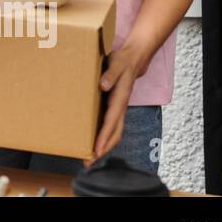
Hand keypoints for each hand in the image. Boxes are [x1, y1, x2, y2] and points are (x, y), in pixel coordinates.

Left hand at [84, 41, 148, 167]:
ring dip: (102, 146)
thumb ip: (110, 75)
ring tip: (89, 158)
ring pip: (113, 133)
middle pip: (114, 135)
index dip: (103, 137)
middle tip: (88, 162)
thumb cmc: (123, 61)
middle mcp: (120, 108)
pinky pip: (110, 126)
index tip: (95, 150)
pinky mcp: (115, 107)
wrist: (134, 58)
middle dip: (102, 150)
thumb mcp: (116, 64)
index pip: (111, 123)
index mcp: (120, 100)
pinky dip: (103, 137)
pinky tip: (93, 141)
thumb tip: (103, 86)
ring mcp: (118, 109)